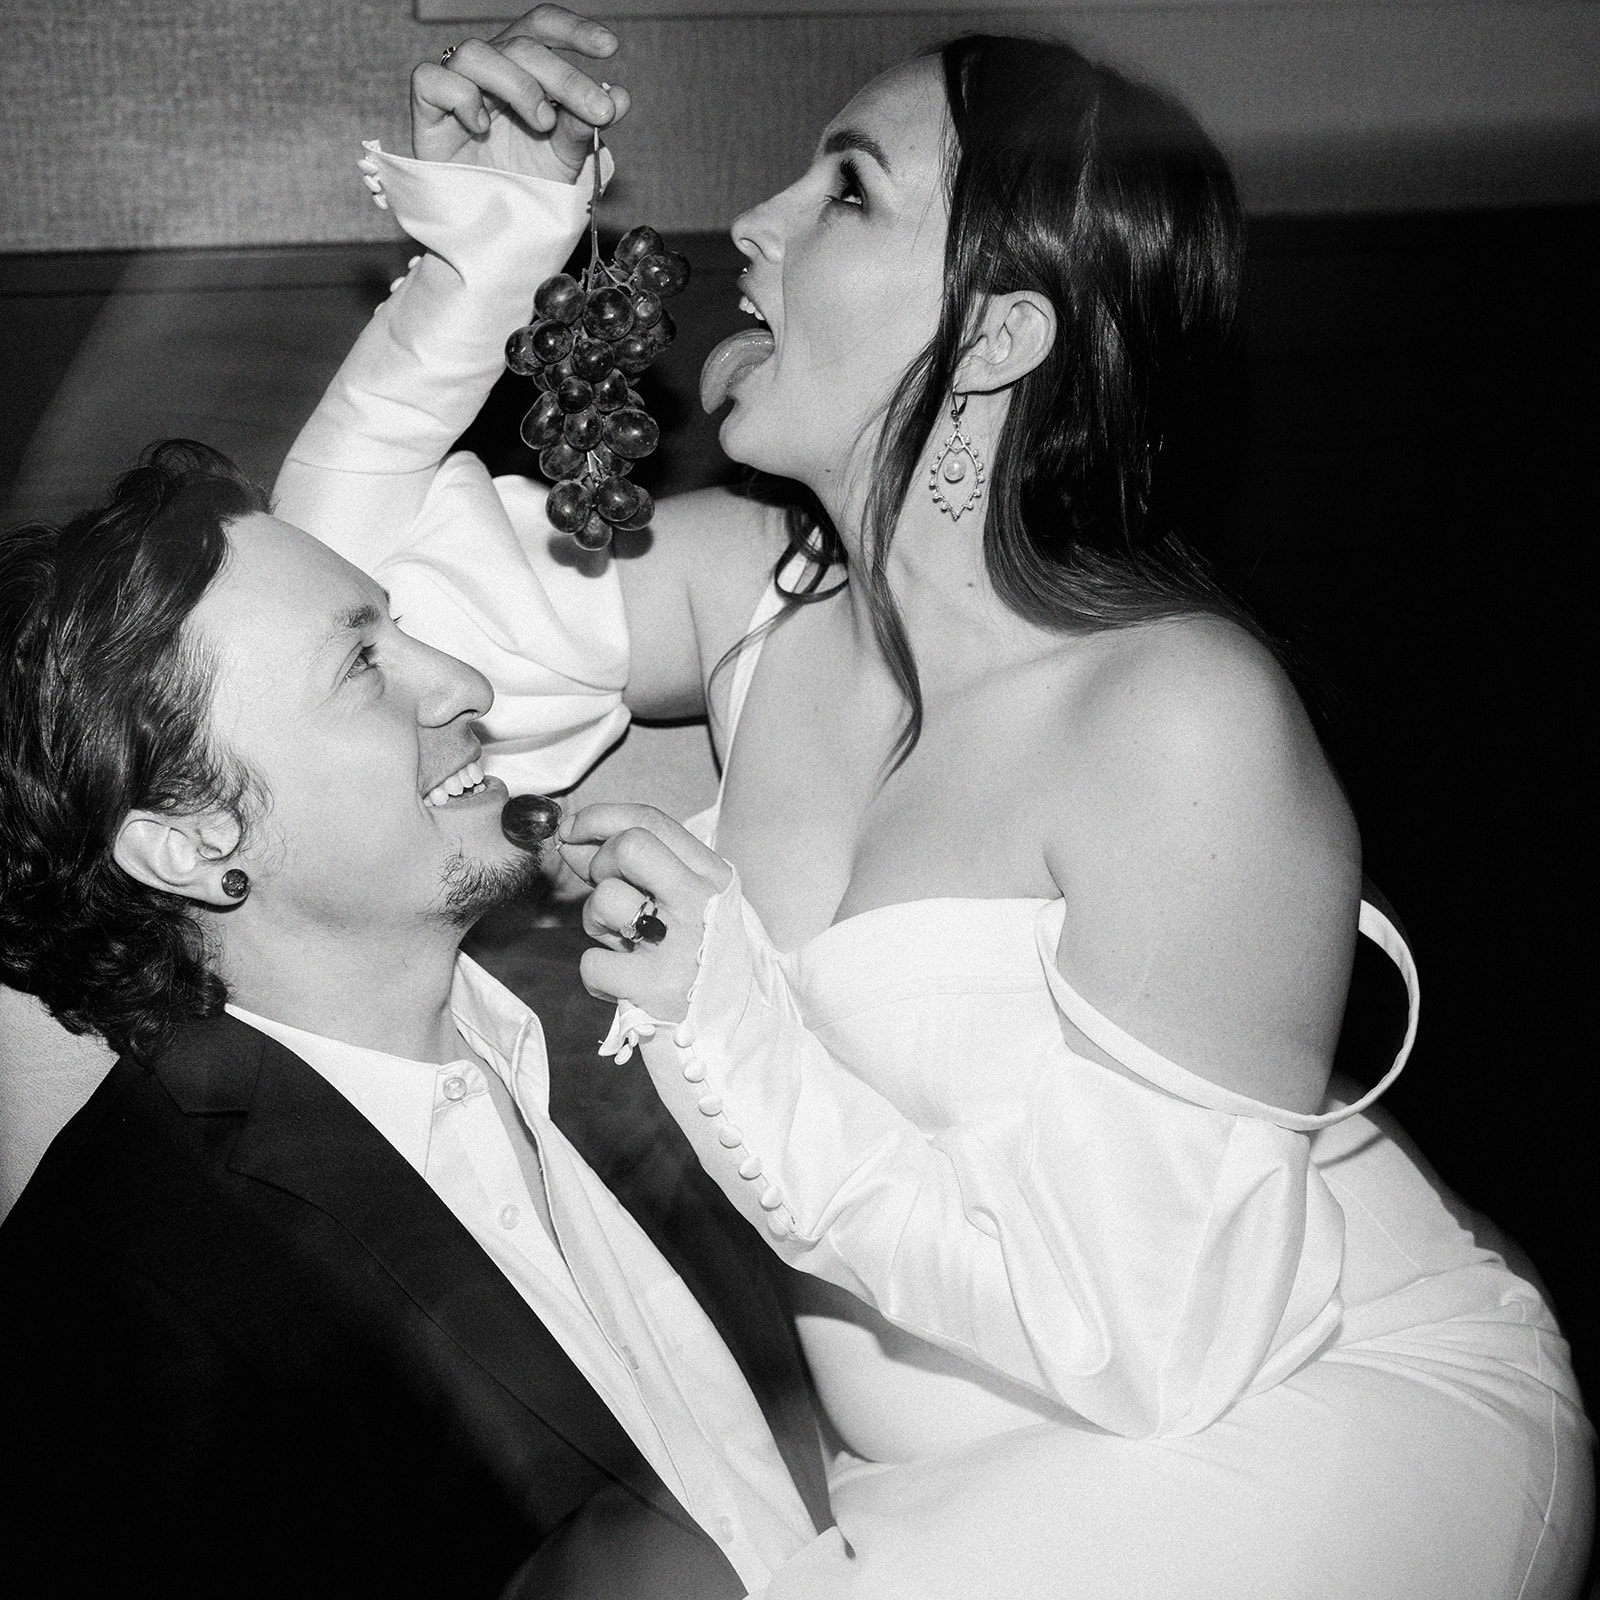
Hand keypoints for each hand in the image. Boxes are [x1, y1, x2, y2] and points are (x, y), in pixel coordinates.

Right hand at [411, 4, 630, 182]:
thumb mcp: (563, 158)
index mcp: (522, 68)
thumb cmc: (523, 185)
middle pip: (521, 46)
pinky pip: (433, 79)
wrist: (489, 229)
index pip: (542, 29)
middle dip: (565, 76)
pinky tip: (481, 128)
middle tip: (597, 111)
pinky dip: (462, 98)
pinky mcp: (426, 110)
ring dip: (518, 85)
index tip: (610, 47)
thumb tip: (620, 97)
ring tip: (542, 124)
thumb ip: (585, 125)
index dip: (573, 30)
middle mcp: (489, 69)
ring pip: (477, 53)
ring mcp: (456, 85)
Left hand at [559, 804, 734, 1022]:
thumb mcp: (684, 908)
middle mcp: (703, 904)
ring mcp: (681, 945)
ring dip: (596, 923)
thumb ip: (636, 871)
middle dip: (600, 865)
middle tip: (610, 897)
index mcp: (713, 878)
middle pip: (630, 846)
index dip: (600, 818)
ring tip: (623, 946)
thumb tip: (573, 840)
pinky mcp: (655, 988)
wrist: (735, 1041)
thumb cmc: (699, 966)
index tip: (573, 830)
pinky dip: (598, 976)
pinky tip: (624, 984)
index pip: (651, 821)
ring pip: (606, 900)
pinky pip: (592, 961)